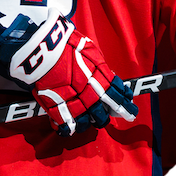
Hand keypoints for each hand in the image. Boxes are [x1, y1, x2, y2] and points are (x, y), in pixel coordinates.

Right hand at [0, 11, 137, 136]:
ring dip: (92, 123)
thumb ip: (101, 67)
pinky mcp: (57, 109)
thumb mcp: (90, 52)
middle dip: (112, 116)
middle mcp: (91, 94)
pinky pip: (67, 125)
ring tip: (92, 122)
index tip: (131, 108)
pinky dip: (69, 129)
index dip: (125, 103)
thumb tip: (109, 76)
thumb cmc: (67, 46)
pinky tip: (70, 129)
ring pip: (89, 122)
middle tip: (114, 118)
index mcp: (101, 78)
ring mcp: (75, 103)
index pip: (118, 94)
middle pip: (106, 112)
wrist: (44, 50)